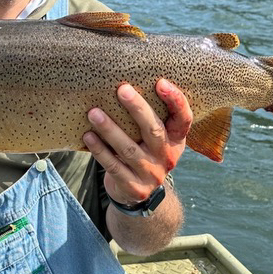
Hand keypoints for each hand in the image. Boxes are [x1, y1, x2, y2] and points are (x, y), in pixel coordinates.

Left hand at [82, 80, 191, 205]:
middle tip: (121, 89)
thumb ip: (148, 116)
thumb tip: (123, 80)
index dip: (176, 101)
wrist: (138, 193)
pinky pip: (114, 166)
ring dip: (110, 129)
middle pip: (154, 131)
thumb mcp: (154, 137)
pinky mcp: (134, 188)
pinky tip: (88, 135)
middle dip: (138, 109)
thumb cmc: (143, 151)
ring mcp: (151, 174)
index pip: (184, 119)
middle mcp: (167, 157)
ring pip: (129, 149)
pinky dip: (99, 150)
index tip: (160, 82)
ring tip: (93, 113)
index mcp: (175, 140)